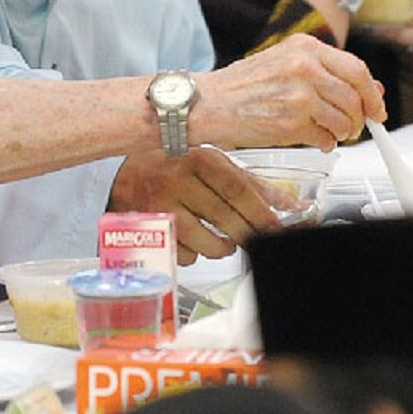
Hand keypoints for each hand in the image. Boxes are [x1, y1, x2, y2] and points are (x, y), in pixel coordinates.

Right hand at [109, 146, 282, 261]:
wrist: (122, 175)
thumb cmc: (173, 166)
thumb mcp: (212, 163)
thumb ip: (251, 183)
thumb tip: (289, 203)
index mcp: (198, 158)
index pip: (237, 189)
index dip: (261, 212)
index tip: (277, 226)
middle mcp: (177, 181)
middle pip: (224, 218)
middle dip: (246, 234)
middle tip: (253, 237)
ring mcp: (161, 207)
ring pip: (206, 242)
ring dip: (223, 248)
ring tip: (224, 240)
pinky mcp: (149, 232)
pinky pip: (185, 254)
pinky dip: (197, 253)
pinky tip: (194, 239)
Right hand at [193, 34, 385, 150]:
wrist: (208, 103)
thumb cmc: (243, 86)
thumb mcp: (286, 63)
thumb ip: (325, 72)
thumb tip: (371, 91)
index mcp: (305, 46)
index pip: (357, 69)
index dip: (372, 93)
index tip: (377, 108)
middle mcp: (305, 67)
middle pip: (355, 97)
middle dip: (360, 118)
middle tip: (356, 127)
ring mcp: (300, 95)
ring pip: (344, 120)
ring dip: (342, 133)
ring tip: (329, 133)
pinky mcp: (292, 123)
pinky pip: (325, 138)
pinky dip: (325, 143)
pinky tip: (314, 139)